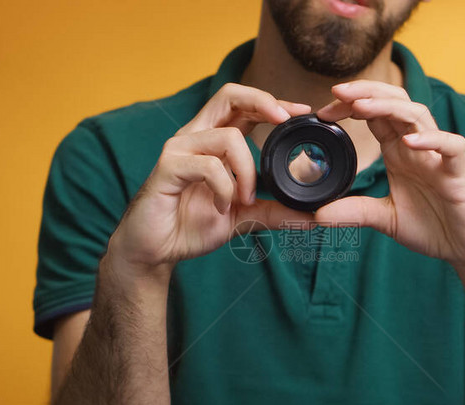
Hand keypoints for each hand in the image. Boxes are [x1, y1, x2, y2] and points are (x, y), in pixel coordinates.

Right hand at [108, 83, 313, 279]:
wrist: (154, 250)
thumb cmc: (190, 226)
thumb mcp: (242, 218)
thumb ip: (271, 211)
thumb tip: (310, 215)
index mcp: (213, 141)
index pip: (245, 106)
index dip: (273, 102)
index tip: (303, 112)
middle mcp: (196, 136)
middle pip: (229, 95)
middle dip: (263, 101)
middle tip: (286, 119)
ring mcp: (179, 149)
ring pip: (227, 136)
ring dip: (247, 170)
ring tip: (246, 199)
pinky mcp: (168, 167)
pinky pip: (208, 166)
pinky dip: (225, 188)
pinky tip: (223, 207)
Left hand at [315, 81, 464, 276]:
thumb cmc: (433, 227)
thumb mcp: (384, 219)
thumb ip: (354, 212)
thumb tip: (317, 215)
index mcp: (399, 151)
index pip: (374, 114)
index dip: (349, 106)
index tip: (323, 112)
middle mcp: (418, 147)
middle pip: (394, 102)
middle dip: (366, 92)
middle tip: (337, 91)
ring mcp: (439, 157)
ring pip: (418, 115)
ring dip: (389, 106)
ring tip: (362, 107)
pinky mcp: (458, 174)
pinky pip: (452, 147)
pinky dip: (432, 140)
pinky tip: (410, 142)